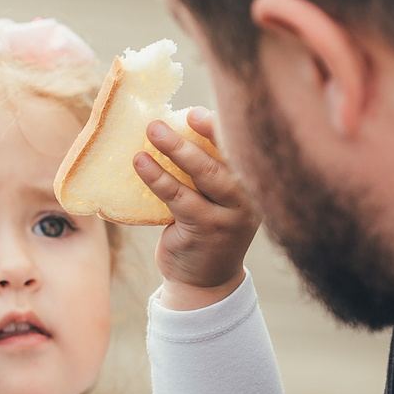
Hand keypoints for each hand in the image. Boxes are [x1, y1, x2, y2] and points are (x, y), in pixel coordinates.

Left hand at [134, 108, 257, 310]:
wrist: (205, 282)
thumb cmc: (205, 230)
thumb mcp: (215, 199)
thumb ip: (206, 172)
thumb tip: (173, 129)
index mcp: (252, 184)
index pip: (240, 149)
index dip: (220, 127)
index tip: (197, 111)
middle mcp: (247, 198)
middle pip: (224, 158)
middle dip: (198, 132)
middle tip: (171, 115)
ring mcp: (229, 216)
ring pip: (204, 175)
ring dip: (176, 150)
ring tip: (151, 131)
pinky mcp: (206, 230)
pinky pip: (180, 198)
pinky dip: (158, 178)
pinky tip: (140, 163)